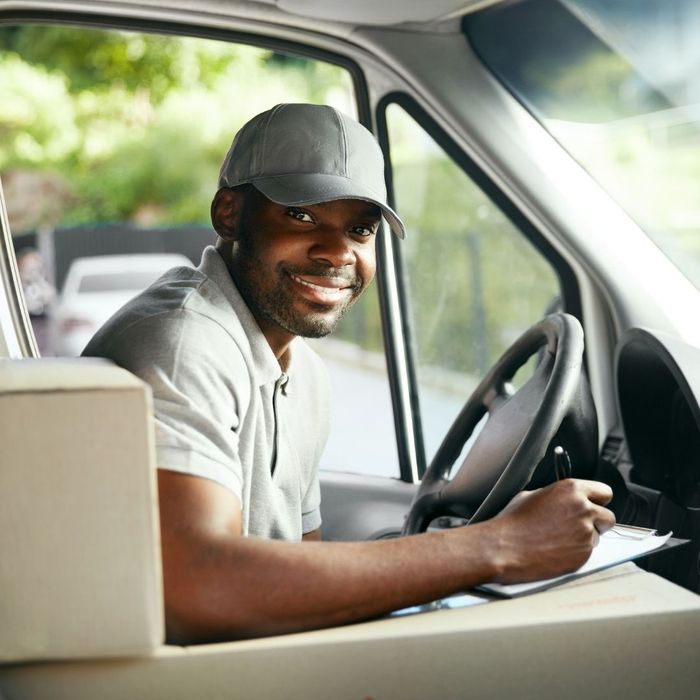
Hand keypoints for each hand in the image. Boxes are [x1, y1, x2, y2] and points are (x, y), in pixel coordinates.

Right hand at [484, 479, 615, 583]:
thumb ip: (557, 496)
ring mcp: (585, 532)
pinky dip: (577, 552)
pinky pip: (588, 552)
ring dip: (585, 538)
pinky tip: (557, 550)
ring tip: (560, 539)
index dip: (597, 500)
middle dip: (596, 522)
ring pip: (598, 536)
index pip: (604, 492)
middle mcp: (583, 509)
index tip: (592, 505)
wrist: (504, 548)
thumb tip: (565, 500)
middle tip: (578, 526)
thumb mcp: (532, 496)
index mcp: (571, 489)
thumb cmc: (513, 522)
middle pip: (608, 516)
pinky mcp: (584, 554)